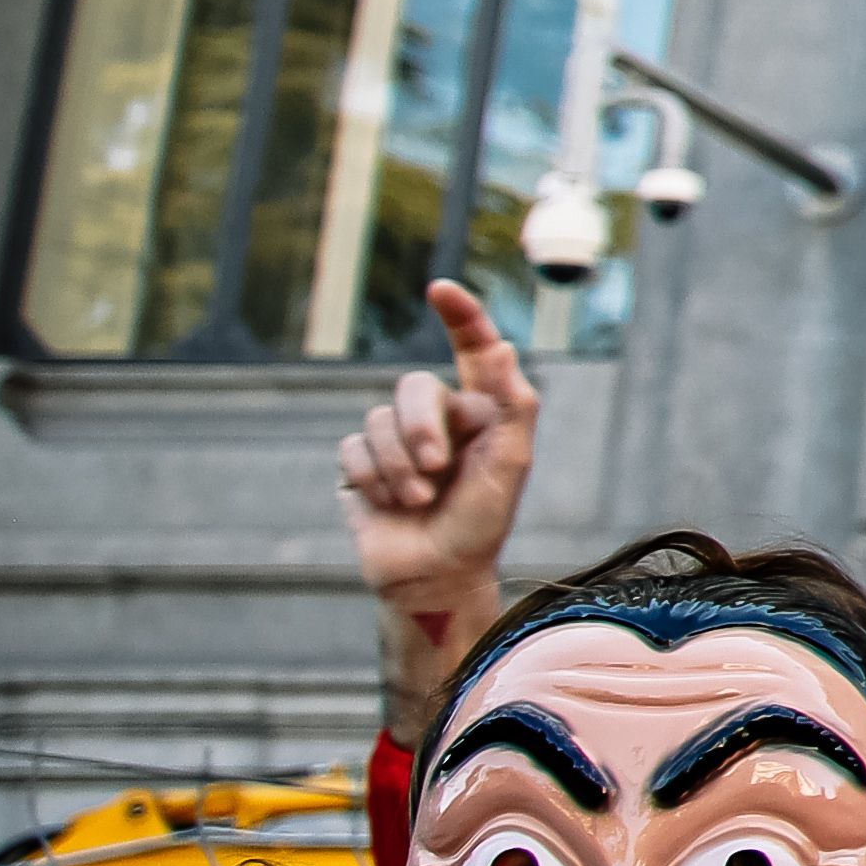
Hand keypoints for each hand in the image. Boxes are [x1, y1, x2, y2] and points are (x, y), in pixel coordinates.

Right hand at [342, 281, 537, 743]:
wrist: (435, 576)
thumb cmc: (482, 523)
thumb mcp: (510, 465)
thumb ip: (512, 405)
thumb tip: (502, 347)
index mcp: (480, 409)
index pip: (470, 348)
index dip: (459, 315)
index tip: (439, 289)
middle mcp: (437, 416)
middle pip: (413, 386)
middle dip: (420, 427)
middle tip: (436, 470)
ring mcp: (395, 440)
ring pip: (377, 421)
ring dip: (399, 466)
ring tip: (419, 501)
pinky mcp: (361, 465)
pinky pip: (352, 450)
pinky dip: (373, 481)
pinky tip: (390, 506)